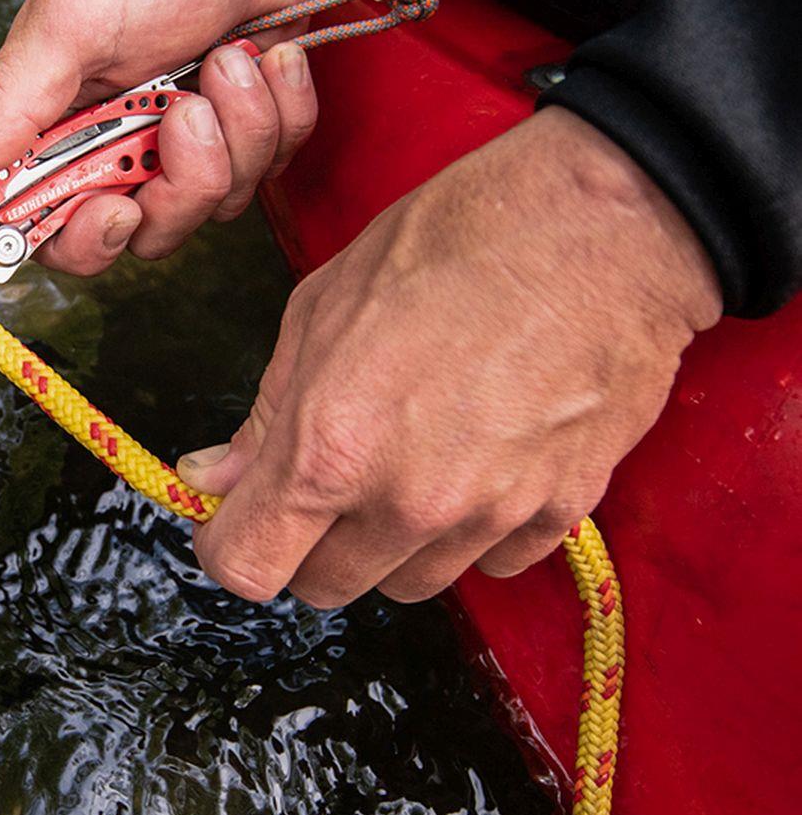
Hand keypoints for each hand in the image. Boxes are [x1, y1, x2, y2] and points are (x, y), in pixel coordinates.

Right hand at [0, 0, 316, 273]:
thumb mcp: (68, 23)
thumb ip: (10, 101)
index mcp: (66, 145)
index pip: (61, 238)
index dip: (88, 243)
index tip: (116, 209)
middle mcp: (126, 163)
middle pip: (150, 235)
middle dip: (184, 180)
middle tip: (186, 111)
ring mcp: (191, 157)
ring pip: (222, 202)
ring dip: (239, 125)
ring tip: (227, 57)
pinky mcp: (250, 141)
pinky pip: (276, 162)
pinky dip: (282, 106)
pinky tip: (266, 57)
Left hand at [179, 109, 721, 604]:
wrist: (599, 227)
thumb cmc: (451, 245)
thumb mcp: (320, 308)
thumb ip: (265, 415)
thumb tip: (214, 478)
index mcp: (329, 450)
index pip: (249, 568)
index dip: (230, 547)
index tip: (238, 522)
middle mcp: (405, 503)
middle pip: (324, 587)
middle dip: (309, 544)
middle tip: (326, 480)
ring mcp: (487, 517)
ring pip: (407, 584)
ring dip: (390, 542)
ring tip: (410, 458)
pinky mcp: (560, 515)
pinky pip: (490, 563)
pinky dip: (472, 531)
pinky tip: (478, 459)